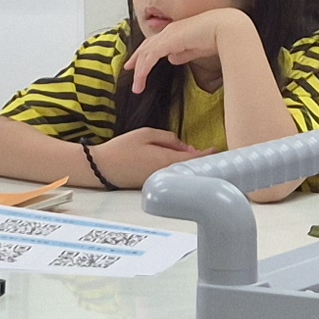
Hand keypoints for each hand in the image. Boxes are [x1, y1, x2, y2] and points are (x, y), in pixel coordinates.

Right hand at [81, 127, 200, 183]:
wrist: (102, 168)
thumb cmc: (121, 149)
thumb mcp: (146, 134)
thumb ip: (168, 138)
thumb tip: (184, 145)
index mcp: (167, 160)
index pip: (195, 158)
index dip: (208, 154)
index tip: (217, 149)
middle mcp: (166, 174)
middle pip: (190, 167)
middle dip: (199, 159)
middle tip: (209, 151)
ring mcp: (160, 181)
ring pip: (181, 171)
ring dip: (188, 163)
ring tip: (193, 153)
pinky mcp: (152, 185)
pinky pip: (171, 175)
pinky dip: (177, 168)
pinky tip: (176, 161)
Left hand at [121, 8, 243, 89]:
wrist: (226, 28)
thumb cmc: (217, 36)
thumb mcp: (195, 48)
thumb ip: (183, 53)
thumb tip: (172, 59)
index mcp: (176, 32)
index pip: (155, 42)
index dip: (145, 52)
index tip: (138, 63)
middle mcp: (169, 31)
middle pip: (146, 46)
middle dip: (136, 58)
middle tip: (128, 69)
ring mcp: (168, 35)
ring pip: (146, 53)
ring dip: (139, 71)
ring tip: (137, 87)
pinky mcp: (168, 41)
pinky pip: (150, 57)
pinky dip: (143, 69)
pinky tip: (140, 79)